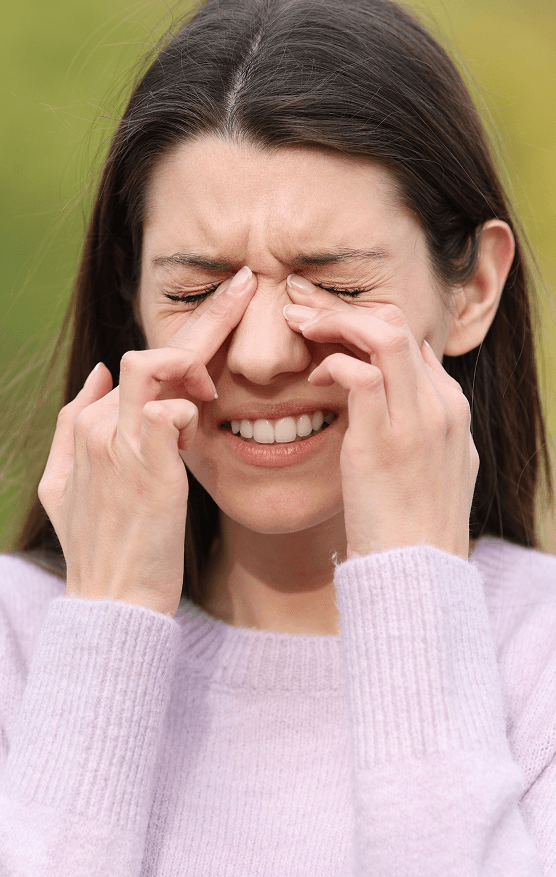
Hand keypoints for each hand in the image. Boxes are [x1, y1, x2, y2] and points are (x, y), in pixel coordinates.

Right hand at [38, 267, 256, 616]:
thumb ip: (73, 427)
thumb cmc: (103, 549)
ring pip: (152, 366)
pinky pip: (168, 411)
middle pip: (151, 351)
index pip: (142, 364)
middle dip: (206, 314)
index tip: (225, 318)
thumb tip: (93, 375)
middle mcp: (98, 426)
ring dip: (195, 359)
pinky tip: (204, 421)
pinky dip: (190, 410)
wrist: (113, 604)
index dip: (185, 343)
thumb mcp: (66, 487)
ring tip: (220, 384)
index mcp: (89, 425)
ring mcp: (117, 444)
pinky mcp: (143, 466)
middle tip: (248, 285)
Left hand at [283, 281, 478, 560]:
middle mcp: (440, 406)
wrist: (419, 574)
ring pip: (383, 334)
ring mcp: (416, 421)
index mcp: (451, 408)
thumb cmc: (414, 524)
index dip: (364, 320)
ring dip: (334, 319)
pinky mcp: (383, 442)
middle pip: (397, 323)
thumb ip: (426, 419)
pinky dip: (330, 364)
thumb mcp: (437, 465)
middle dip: (343, 305)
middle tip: (300, 303)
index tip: (325, 319)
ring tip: (298, 322)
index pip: (410, 336)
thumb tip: (408, 377)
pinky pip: (358, 375)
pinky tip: (311, 379)